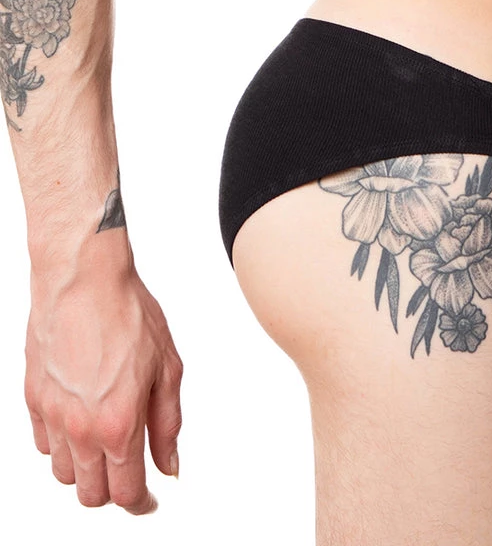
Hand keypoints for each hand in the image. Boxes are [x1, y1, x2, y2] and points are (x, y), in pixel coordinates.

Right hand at [24, 264, 182, 513]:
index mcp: (119, 423)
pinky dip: (61, 444)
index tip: (149, 501)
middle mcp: (80, 427)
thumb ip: (167, 424)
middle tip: (129, 470)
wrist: (84, 278)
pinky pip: (43, 444)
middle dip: (113, 490)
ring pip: (64, 474)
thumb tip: (169, 464)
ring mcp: (51, 415)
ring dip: (86, 468)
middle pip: (91, 494)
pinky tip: (80, 420)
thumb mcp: (168, 368)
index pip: (126, 492)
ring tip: (105, 441)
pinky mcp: (32, 397)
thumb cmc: (127, 312)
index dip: (141, 504)